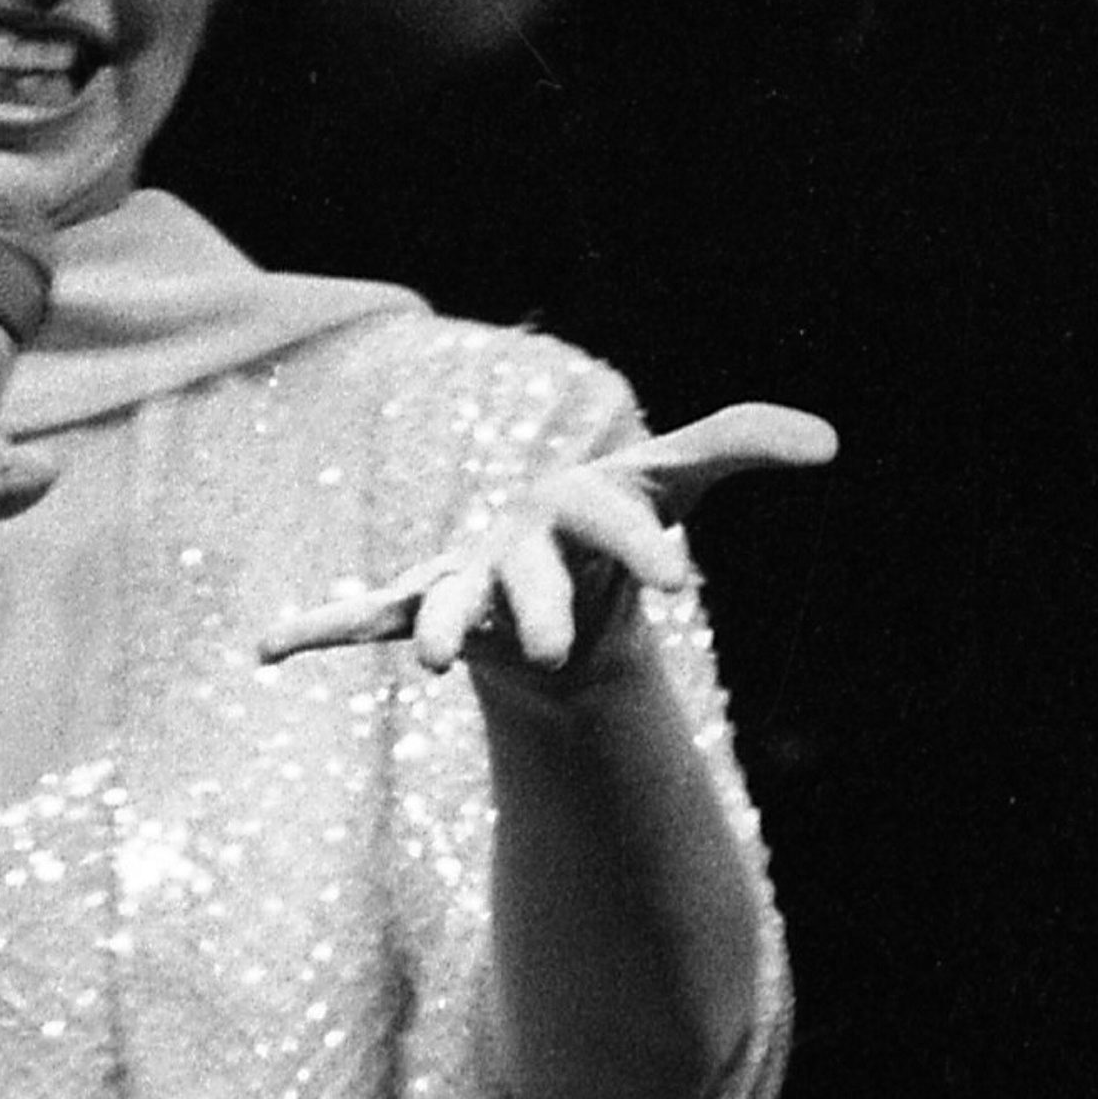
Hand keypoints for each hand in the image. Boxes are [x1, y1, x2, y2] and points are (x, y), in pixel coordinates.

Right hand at [253, 399, 840, 690]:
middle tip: (551, 647)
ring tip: (423, 658)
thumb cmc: (618, 515)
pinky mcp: (426, 601)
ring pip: (446, 598)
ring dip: (430, 623)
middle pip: (529, 569)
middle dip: (538, 604)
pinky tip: (266, 649)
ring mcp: (468, 571)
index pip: (616, 515)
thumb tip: (830, 440)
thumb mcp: (675, 478)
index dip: (645, 541)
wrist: (548, 553)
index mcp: (582, 501)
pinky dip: (313, 628)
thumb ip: (740, 442)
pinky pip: (361, 613)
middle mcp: (518, 533)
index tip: (687, 583)